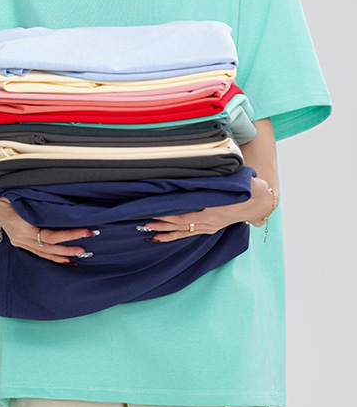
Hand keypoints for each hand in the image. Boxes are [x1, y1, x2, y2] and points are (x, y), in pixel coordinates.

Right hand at [0, 192, 96, 264]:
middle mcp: (20, 236)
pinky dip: (51, 257)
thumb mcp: (15, 192)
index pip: (49, 235)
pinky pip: (37, 252)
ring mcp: (19, 240)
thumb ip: (32, 196)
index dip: (68, 235)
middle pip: (49, 246)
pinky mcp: (19, 241)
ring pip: (44, 252)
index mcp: (20, 226)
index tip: (85, 231)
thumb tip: (56, 193)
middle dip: (70, 247)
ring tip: (79, 255)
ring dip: (62, 254)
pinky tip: (63, 260)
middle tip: (87, 246)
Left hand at [142, 176, 275, 242]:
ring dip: (165, 232)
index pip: (188, 213)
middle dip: (163, 224)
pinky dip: (173, 236)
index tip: (156, 210)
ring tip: (148, 232)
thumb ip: (232, 178)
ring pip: (183, 231)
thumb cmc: (250, 190)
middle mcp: (210, 221)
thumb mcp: (244, 182)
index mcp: (216, 210)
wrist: (260, 204)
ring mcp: (209, 227)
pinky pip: (187, 233)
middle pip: (182, 224)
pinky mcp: (208, 229)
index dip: (172, 213)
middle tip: (145, 222)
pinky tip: (160, 238)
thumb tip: (220, 168)